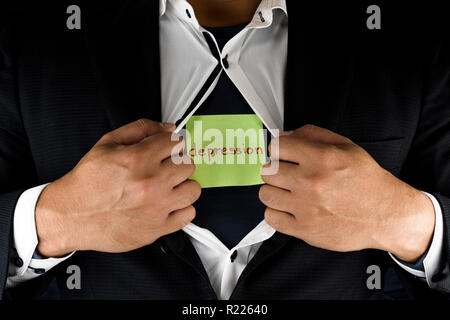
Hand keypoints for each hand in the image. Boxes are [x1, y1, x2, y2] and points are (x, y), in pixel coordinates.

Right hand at [36, 119, 199, 256]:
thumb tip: (168, 127)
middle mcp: (152, 182)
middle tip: (164, 168)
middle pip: (188, 164)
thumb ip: (140, 129)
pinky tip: (168, 204)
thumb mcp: (107, 143)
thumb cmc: (88, 181)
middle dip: (177, 163)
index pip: (176, 142)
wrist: (71, 216)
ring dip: (182, 185)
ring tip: (169, 186)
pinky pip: (189, 214)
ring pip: (193, 189)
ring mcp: (157, 207)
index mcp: (139, 158)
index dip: (170, 143)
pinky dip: (182, 208)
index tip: (166, 149)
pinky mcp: (157, 228)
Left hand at [260, 125, 434, 261]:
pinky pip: (271, 218)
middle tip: (288, 175)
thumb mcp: (346, 146)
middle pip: (267, 171)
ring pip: (265, 194)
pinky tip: (291, 209)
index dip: (279, 150)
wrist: (387, 215)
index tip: (283, 155)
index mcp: (322, 158)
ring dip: (275, 192)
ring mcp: (306, 207)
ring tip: (290, 192)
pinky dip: (278, 213)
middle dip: (276, 170)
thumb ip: (313, 135)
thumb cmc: (367, 182)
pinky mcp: (305, 229)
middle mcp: (312, 182)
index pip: (276, 147)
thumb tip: (285, 135)